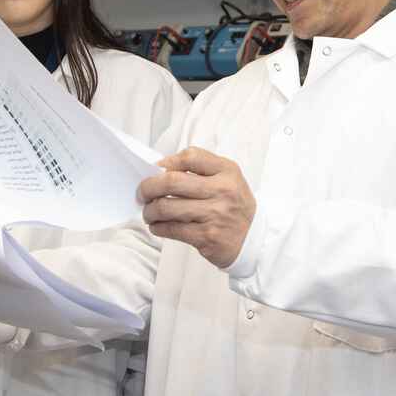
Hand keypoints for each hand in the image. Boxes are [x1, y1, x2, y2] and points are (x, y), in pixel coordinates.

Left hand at [139, 148, 254, 269]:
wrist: (254, 238)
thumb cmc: (234, 205)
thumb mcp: (228, 178)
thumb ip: (201, 168)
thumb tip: (161, 167)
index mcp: (227, 171)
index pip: (190, 156)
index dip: (167, 162)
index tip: (155, 169)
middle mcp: (222, 191)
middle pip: (171, 181)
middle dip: (148, 187)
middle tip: (142, 193)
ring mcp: (214, 214)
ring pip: (166, 207)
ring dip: (149, 211)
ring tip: (149, 212)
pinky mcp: (206, 236)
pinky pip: (171, 229)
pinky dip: (158, 227)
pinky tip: (157, 226)